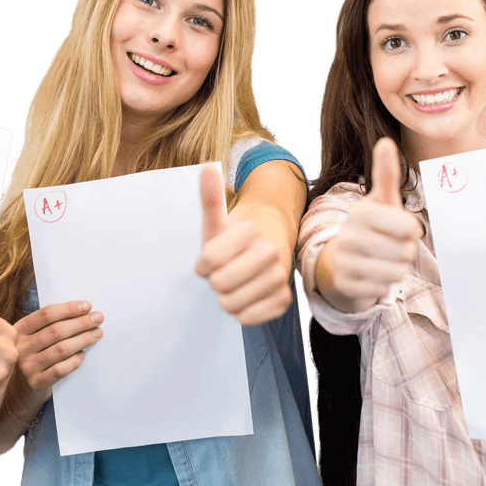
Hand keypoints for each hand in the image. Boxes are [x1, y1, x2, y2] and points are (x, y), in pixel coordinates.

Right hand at [11, 301, 102, 409]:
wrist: (18, 391)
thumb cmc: (32, 357)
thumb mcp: (31, 338)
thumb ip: (48, 326)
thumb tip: (82, 312)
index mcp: (19, 330)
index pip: (46, 315)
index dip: (68, 309)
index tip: (87, 306)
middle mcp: (21, 347)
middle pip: (56, 330)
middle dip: (81, 322)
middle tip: (98, 318)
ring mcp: (27, 366)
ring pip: (61, 349)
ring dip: (83, 339)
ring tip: (97, 333)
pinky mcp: (36, 383)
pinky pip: (60, 369)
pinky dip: (74, 361)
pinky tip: (82, 355)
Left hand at [195, 165, 291, 325]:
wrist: (267, 247)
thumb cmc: (233, 238)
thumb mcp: (217, 221)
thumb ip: (210, 198)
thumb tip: (206, 166)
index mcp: (248, 231)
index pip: (206, 262)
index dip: (203, 263)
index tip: (213, 255)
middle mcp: (269, 252)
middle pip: (219, 285)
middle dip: (214, 280)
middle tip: (225, 269)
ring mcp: (279, 276)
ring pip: (230, 305)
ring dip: (226, 297)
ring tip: (236, 282)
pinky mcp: (283, 300)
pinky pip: (246, 319)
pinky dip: (240, 312)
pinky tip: (246, 296)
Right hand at [320, 138, 420, 311]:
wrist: (337, 263)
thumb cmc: (369, 229)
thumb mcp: (379, 202)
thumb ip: (385, 174)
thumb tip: (386, 141)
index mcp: (361, 212)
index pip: (410, 227)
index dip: (411, 231)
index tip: (398, 229)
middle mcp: (349, 236)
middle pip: (406, 251)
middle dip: (404, 252)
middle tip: (389, 248)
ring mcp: (344, 261)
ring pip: (396, 272)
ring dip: (395, 269)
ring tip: (381, 261)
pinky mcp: (345, 284)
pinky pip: (383, 289)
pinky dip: (382, 285)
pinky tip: (370, 276)